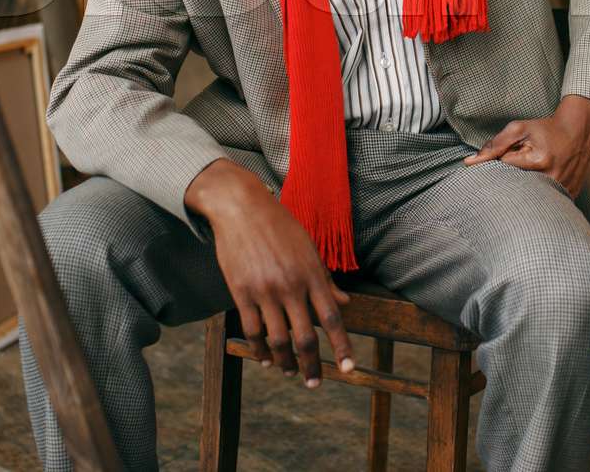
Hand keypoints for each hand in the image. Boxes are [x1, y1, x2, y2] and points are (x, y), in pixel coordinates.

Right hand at [185, 160, 354, 387]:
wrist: (241, 207)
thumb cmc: (279, 225)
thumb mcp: (308, 247)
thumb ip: (326, 279)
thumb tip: (344, 304)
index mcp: (312, 273)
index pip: (331, 318)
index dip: (341, 346)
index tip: (348, 368)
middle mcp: (291, 285)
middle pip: (305, 337)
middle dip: (311, 366)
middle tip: (315, 382)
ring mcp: (265, 290)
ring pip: (278, 339)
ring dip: (285, 362)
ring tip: (288, 372)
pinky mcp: (242, 292)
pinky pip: (252, 330)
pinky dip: (259, 349)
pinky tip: (264, 357)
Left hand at [462, 94, 589, 195]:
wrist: (579, 132)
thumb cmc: (546, 129)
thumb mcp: (518, 129)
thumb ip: (494, 145)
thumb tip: (469, 163)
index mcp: (538, 161)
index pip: (504, 170)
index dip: (501, 163)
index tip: (508, 156)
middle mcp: (552, 179)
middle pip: (516, 188)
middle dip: (510, 179)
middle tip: (519, 165)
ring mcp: (563, 191)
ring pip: (530, 197)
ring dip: (525, 188)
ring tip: (532, 171)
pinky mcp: (569, 196)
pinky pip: (547, 202)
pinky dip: (539, 195)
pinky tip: (541, 182)